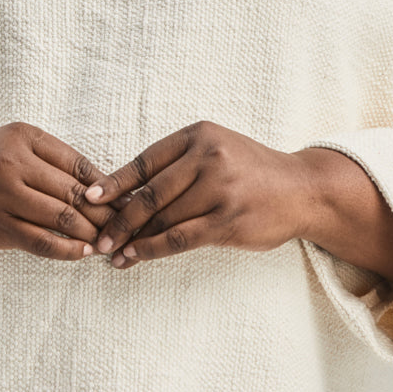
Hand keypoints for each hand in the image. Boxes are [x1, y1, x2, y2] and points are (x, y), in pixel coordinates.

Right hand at [0, 121, 115, 259]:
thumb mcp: (12, 148)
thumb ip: (51, 162)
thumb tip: (105, 185)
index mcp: (23, 137)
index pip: (79, 165)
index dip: (108, 187)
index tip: (128, 201)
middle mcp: (13, 162)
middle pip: (75, 192)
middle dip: (106, 213)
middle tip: (127, 227)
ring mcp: (3, 195)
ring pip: (62, 218)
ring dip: (91, 233)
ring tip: (109, 242)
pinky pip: (41, 241)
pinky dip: (67, 249)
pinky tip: (83, 253)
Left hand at [83, 120, 311, 267]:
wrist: (303, 190)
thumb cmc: (252, 172)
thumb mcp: (217, 152)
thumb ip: (178, 166)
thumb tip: (125, 196)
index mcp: (199, 135)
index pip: (146, 162)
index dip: (114, 183)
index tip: (89, 199)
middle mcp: (208, 158)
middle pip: (149, 194)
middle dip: (118, 219)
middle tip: (95, 236)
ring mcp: (220, 189)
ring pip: (163, 218)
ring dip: (132, 239)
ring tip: (111, 252)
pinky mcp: (228, 220)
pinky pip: (180, 238)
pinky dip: (152, 249)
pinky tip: (135, 256)